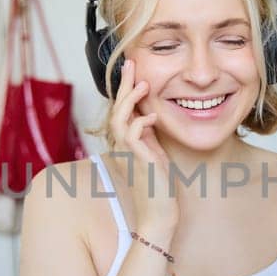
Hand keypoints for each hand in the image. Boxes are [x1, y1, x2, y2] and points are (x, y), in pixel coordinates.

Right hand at [107, 59, 176, 229]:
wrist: (159, 213)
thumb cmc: (158, 185)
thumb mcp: (154, 151)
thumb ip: (149, 133)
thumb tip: (150, 113)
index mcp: (128, 140)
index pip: (123, 108)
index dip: (126, 87)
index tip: (133, 68)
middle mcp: (124, 145)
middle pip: (117, 108)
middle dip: (123, 84)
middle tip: (130, 63)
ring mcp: (129, 153)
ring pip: (119, 119)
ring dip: (130, 101)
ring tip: (143, 85)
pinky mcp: (139, 161)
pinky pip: (133, 137)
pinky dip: (141, 124)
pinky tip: (152, 117)